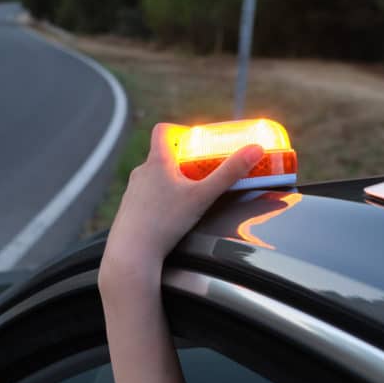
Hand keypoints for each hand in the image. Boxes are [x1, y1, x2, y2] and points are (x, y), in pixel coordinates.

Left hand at [101, 123, 263, 283]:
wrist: (132, 253)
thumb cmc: (165, 223)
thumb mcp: (203, 196)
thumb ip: (229, 173)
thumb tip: (255, 149)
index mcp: (156, 162)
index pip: (162, 130)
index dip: (178, 129)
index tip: (194, 139)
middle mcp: (140, 172)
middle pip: (161, 155)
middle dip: (182, 161)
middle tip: (200, 171)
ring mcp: (131, 191)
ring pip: (153, 177)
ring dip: (170, 181)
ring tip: (187, 196)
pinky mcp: (128, 209)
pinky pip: (146, 196)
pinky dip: (159, 199)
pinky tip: (170, 216)